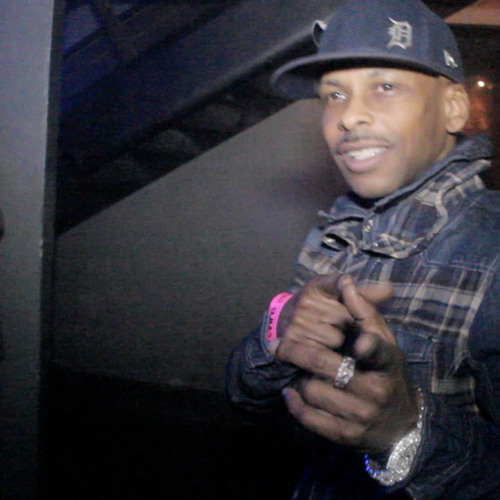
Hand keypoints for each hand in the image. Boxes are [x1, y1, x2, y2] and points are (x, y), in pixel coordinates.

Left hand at [278, 275, 419, 452]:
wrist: (401, 425)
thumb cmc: (388, 372)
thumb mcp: (385, 341)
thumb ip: (365, 312)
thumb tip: (347, 282)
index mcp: (387, 363)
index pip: (380, 352)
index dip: (370, 347)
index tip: (360, 343)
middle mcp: (376, 391)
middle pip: (324, 366)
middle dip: (295, 351)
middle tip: (277, 345)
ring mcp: (361, 417)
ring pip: (311, 389)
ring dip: (299, 378)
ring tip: (298, 371)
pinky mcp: (345, 436)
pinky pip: (308, 417)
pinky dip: (294, 402)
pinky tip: (291, 392)